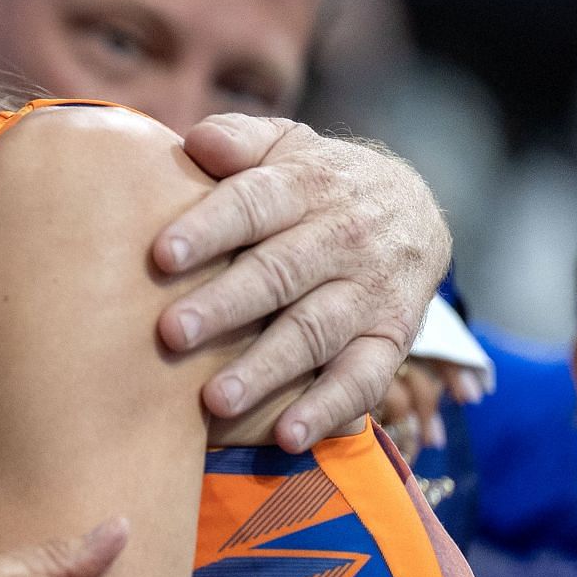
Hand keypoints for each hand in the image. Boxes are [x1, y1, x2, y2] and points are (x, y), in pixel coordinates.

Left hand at [153, 115, 450, 453]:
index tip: (161, 254)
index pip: (254, 204)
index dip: (209, 228)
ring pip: (315, 332)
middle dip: (224, 305)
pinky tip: (287, 436)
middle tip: (170, 334)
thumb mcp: (285, 146)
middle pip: (279, 273)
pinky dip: (327, 409)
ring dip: (265, 369)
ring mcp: (370, 292)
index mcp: (307, 186)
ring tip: (213, 400)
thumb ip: (239, 140)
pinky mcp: (391, 339)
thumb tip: (196, 142)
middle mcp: (343, 239)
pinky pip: (365, 379)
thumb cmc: (315, 181)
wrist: (414, 208)